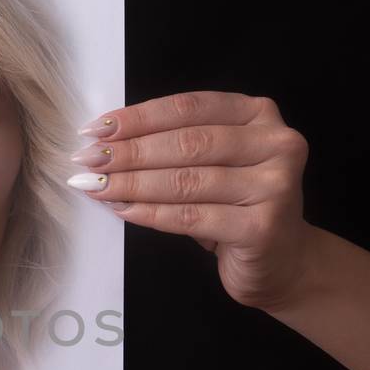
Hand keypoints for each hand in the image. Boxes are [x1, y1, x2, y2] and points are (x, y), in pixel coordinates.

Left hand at [68, 91, 312, 311]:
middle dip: (129, 151)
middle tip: (87, 160)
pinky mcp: (261, 227)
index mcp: (258, 114)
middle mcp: (275, 143)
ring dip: (132, 183)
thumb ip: (176, 144)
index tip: (96, 129)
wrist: (282, 261)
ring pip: (186, 180)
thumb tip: (106, 141)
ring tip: (96, 186)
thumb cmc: (237, 207)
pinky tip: (123, 210)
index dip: (139, 117)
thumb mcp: (213, 164)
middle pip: (186, 143)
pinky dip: (151, 213)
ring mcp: (274, 185)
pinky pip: (191, 216)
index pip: (188, 108)